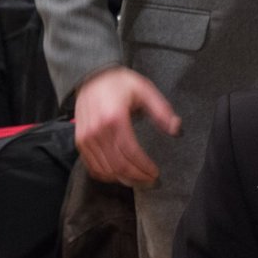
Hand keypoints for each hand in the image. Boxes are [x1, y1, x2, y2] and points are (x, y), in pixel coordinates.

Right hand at [73, 67, 180, 186]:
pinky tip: (121, 175)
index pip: (131, 152)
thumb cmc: (120, 83)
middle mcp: (97, 131)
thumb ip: (161, 110)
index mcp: (115, 118)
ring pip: (106, 170)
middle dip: (137, 178)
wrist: (92, 76)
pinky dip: (107, 176)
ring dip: (124, 179)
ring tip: (139, 180)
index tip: (156, 174)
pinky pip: (93, 167)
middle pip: (118, 165)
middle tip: (151, 181)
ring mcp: (86, 138)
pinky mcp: (80, 143)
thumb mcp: (145, 90)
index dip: (144, 167)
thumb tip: (177, 129)